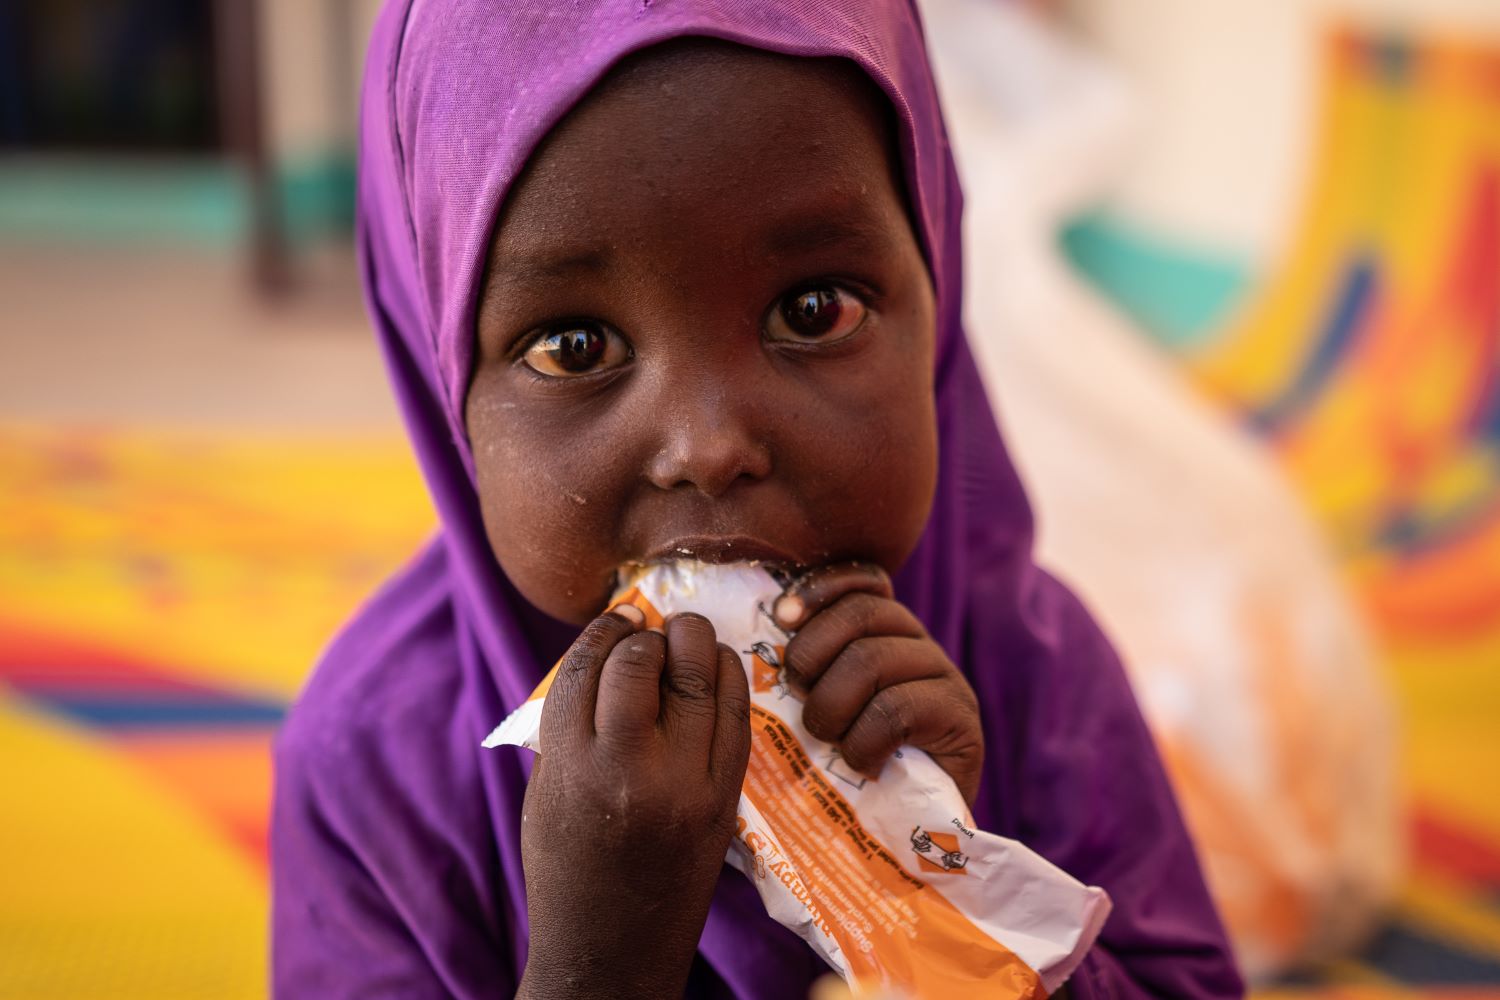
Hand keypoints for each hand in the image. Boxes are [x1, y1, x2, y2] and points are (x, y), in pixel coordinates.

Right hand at [517, 608, 750, 999]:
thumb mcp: (547, 792)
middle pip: (643, 663)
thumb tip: (609, 652)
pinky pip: (736, 716)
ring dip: (694, 643)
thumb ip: (570, 725)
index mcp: (571, 766)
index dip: (605, 630)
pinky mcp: (724, 799)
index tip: (618, 618)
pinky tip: (718, 666)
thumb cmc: (567, 867)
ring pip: (699, 679)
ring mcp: (684, 784)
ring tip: (687, 637)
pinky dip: (729, 678)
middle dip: (647, 634)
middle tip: (650, 630)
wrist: (611, 951)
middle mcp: (628, 769)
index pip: (588, 667)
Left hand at [775, 563, 984, 805]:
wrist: (906, 836)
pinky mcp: (961, 720)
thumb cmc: (847, 771)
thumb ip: (804, 671)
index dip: (822, 589)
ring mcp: (945, 679)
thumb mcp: (820, 710)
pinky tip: (862, 763)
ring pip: (872, 660)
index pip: (862, 580)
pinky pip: (897, 710)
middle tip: (798, 697)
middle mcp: (919, 645)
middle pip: (861, 614)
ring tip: (826, 739)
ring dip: (832, 705)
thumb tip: (754, 636)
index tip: (782, 617)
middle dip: (813, 655)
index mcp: (886, 632)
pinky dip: (864, 740)